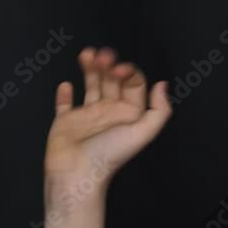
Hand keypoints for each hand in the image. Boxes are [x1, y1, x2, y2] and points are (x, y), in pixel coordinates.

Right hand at [43, 47, 171, 190]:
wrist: (77, 173)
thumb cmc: (110, 154)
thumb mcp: (144, 131)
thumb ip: (159, 109)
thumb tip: (163, 85)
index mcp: (129, 113)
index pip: (132, 83)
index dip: (128, 71)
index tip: (118, 68)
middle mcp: (110, 112)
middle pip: (112, 81)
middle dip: (108, 65)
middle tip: (102, 55)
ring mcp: (87, 117)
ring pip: (91, 86)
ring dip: (90, 70)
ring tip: (86, 54)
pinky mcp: (65, 123)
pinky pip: (65, 106)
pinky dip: (65, 95)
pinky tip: (66, 85)